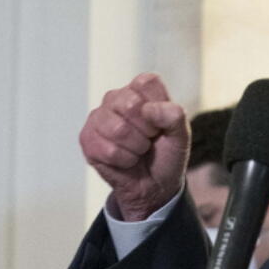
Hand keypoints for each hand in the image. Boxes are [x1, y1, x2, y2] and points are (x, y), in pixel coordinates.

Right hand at [79, 73, 189, 220]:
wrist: (154, 185)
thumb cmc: (166, 155)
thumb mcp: (181, 136)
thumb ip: (174, 117)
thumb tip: (149, 109)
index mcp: (140, 90)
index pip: (145, 83)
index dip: (157, 107)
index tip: (160, 123)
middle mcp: (116, 98)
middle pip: (129, 104)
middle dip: (146, 130)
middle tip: (149, 139)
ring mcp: (98, 117)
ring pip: (117, 129)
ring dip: (135, 148)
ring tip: (138, 150)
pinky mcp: (86, 138)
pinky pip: (106, 149)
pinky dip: (124, 160)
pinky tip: (125, 160)